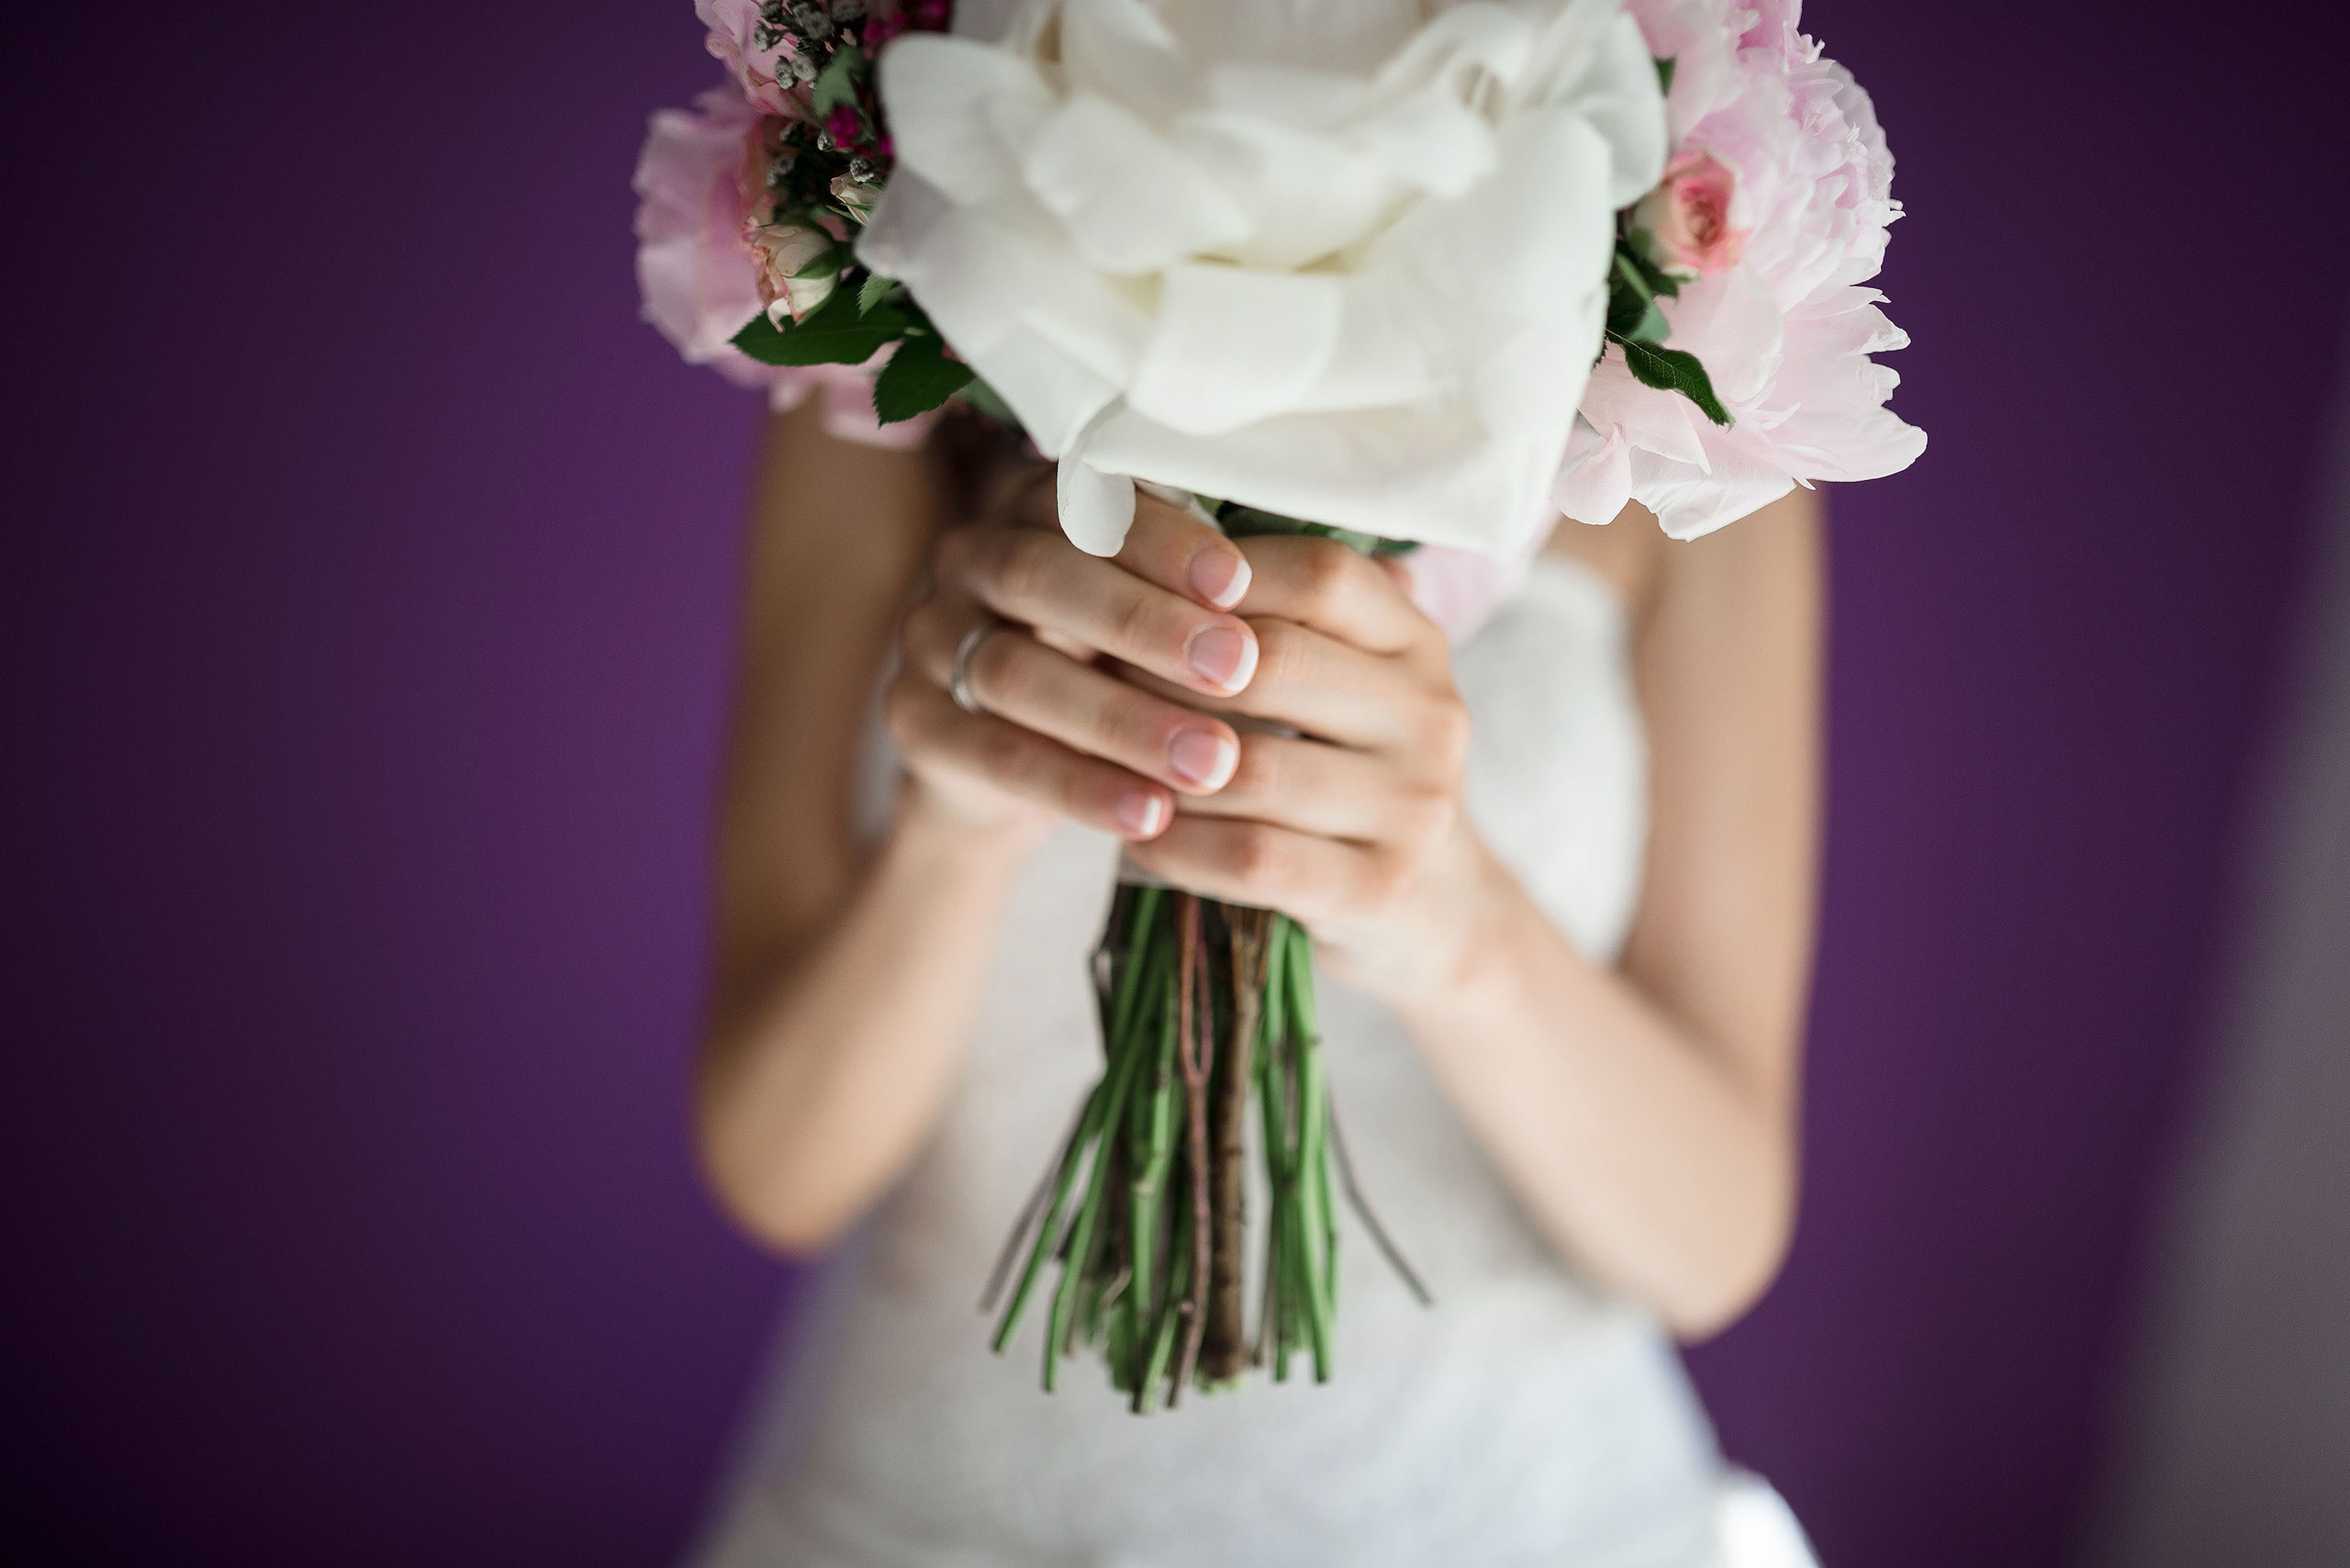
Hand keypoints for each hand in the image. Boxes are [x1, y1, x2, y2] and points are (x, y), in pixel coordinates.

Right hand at [887, 472, 1261, 851]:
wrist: (1018, 775)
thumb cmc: (1121, 669)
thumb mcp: (1170, 618)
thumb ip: (1232, 588)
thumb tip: (1375, 570)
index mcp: (1036, 505)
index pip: (1091, 502)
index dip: (1165, 541)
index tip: (1240, 584)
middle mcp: (971, 557)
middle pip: (1043, 577)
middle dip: (1146, 624)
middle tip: (1236, 670)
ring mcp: (928, 638)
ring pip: (1017, 672)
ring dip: (1121, 718)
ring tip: (1212, 762)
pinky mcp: (914, 723)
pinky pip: (994, 755)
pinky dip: (1077, 786)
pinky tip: (1151, 816)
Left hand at [1119, 536, 1488, 999]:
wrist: (1425, 907)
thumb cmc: (1339, 769)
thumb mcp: (1333, 681)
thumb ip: (1278, 612)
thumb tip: (1153, 508)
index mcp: (1417, 641)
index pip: (1321, 574)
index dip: (1216, 573)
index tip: (1132, 582)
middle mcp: (1433, 715)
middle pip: (1275, 662)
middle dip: (1162, 669)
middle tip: (1089, 671)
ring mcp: (1416, 806)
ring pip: (1249, 767)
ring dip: (1154, 763)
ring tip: (1095, 754)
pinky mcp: (1380, 888)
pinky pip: (1250, 858)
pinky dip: (1176, 844)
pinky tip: (1134, 833)